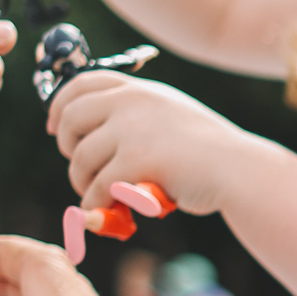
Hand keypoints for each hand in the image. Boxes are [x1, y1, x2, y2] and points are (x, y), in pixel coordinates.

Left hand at [48, 73, 258, 219]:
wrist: (239, 170)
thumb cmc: (211, 153)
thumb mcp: (171, 117)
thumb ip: (138, 116)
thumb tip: (96, 137)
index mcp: (140, 90)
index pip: (83, 82)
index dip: (60, 104)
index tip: (56, 128)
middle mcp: (132, 102)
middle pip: (72, 117)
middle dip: (68, 146)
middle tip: (81, 168)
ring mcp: (132, 130)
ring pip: (81, 158)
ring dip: (82, 182)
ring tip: (98, 195)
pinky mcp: (135, 161)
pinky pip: (97, 187)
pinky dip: (97, 204)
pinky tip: (110, 213)